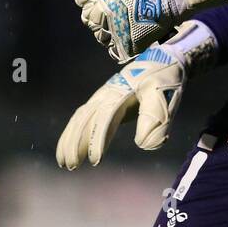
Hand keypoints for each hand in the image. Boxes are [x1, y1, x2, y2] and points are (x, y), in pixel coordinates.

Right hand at [55, 22, 212, 167]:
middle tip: (71, 166)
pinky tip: (67, 148)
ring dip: (69, 139)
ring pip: (80, 119)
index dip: (98, 139)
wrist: (162, 60)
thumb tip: (143, 145)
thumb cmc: (163, 79)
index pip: (105, 118)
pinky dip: (72, 132)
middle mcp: (106, 94)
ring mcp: (102, 97)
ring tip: (63, 162)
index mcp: (121, 92)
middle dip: (76, 143)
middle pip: (86, 119)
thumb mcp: (163, 96)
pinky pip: (82, 117)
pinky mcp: (102, 101)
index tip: (95, 160)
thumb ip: (155, 120)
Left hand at [57, 0, 171, 60]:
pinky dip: (119, 41)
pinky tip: (129, 28)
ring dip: (109, 27)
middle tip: (122, 2)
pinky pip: (111, 47)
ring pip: (98, 33)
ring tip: (126, 16)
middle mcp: (102, 11)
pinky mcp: (125, 45)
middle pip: (87, 16)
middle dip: (101, 10)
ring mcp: (113, 30)